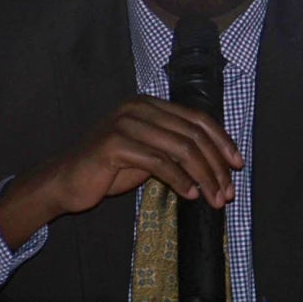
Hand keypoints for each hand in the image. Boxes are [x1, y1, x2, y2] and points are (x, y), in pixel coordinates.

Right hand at [0, 95, 242, 249]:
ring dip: (204, 176)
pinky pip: (159, 162)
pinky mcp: (115, 144)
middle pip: (193, 133)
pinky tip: (191, 194)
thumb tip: (216, 163)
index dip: (221, 140)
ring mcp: (126, 122)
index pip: (197, 117)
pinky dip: (180, 180)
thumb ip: (175, 149)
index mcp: (149, 104)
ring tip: (214, 198)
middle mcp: (139, 107)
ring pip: (180, 148)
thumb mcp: (148, 154)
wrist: (64, 181)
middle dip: (216, 164)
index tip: (237, 164)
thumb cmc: (108, 170)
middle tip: (228, 191)